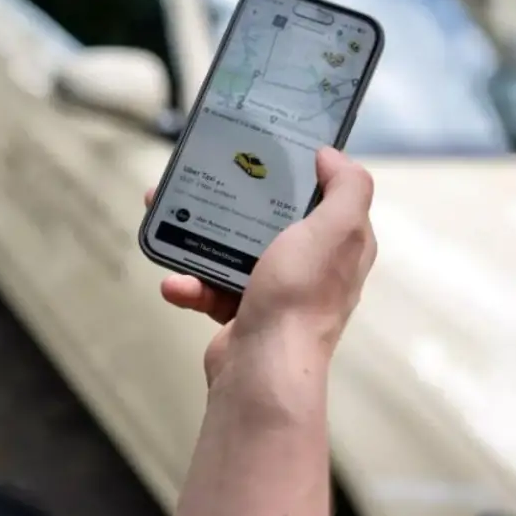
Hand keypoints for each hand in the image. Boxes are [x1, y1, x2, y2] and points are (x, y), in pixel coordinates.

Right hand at [145, 148, 376, 386]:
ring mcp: (273, 291)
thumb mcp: (335, 230)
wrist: (261, 369)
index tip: (268, 146)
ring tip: (168, 219)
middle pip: (270, 217)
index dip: (303, 170)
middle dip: (234, 198)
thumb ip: (347, 188)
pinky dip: (189, 284)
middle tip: (203, 175)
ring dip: (197, 236)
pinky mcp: (240, 312)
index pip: (327, 196)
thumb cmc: (299, 295)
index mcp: (339, 245)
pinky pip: (209, 287)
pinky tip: (175, 282)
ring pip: (231, 249)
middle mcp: (310, 266)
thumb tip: (331, 155)